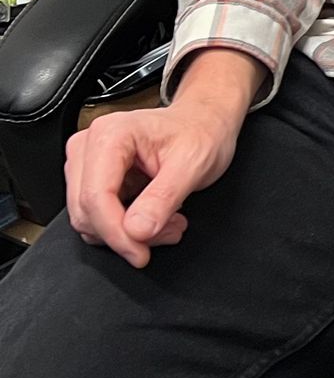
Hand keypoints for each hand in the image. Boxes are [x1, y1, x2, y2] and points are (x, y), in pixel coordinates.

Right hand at [65, 96, 243, 268]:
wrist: (203, 124)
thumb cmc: (200, 133)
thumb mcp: (193, 164)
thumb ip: (163, 198)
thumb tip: (136, 230)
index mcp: (110, 135)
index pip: (95, 196)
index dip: (116, 233)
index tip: (140, 253)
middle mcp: (89, 146)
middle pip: (87, 211)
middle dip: (126, 234)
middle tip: (168, 230)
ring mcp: (87, 163)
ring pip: (89, 219)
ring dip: (127, 233)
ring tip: (168, 222)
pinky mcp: (93, 179)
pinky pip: (97, 218)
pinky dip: (125, 228)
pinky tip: (155, 218)